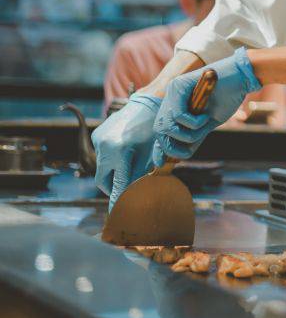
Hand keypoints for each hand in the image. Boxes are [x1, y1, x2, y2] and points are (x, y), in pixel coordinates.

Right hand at [91, 93, 161, 209]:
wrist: (148, 103)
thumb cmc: (156, 130)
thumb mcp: (152, 155)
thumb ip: (142, 175)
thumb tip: (135, 195)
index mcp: (121, 151)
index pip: (118, 184)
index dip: (118, 200)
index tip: (116, 213)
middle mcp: (105, 146)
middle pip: (103, 180)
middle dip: (112, 188)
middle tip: (124, 192)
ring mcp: (98, 139)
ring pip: (101, 168)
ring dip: (112, 173)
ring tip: (128, 170)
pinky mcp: (97, 135)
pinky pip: (102, 155)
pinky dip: (111, 160)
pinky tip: (125, 153)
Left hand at [152, 47, 260, 165]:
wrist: (241, 78)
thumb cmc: (227, 99)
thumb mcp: (207, 124)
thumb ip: (192, 136)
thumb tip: (177, 157)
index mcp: (175, 105)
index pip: (161, 130)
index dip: (159, 148)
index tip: (162, 163)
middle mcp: (170, 97)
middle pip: (159, 129)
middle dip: (172, 145)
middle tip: (189, 148)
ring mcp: (174, 90)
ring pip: (168, 125)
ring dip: (187, 134)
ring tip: (203, 126)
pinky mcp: (180, 86)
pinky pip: (179, 115)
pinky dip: (194, 122)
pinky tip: (205, 116)